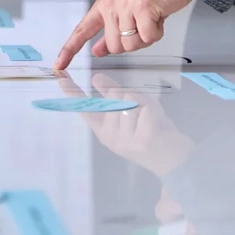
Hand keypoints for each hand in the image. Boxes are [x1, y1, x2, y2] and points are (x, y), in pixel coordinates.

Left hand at [54, 0, 194, 69]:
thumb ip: (109, 32)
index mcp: (104, 4)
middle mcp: (111, 3)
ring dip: (145, 38)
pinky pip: (148, 38)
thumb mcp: (125, 11)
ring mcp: (126, 4)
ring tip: (151, 20)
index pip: (82, 30)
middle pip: (114, 46)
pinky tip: (158, 18)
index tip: (59, 64)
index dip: (69, 49)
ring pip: (131, 45)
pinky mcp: (143, 7)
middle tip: (142, 26)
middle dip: (132, 43)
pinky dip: (157, 34)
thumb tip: (97, 51)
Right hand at [58, 72, 194, 178]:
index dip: (72, 91)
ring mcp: (125, 139)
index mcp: (104, 130)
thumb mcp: (130, 111)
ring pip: (130, 100)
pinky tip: (156, 125)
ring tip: (151, 122)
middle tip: (143, 115)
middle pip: (115, 96)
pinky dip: (153, 110)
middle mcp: (110, 136)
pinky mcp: (141, 139)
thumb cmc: (151, 131)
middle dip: (132, 96)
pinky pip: (143, 108)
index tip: (60, 76)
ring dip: (144, 104)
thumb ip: (113, 95)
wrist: (174, 158)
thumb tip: (95, 78)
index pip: (85, 108)